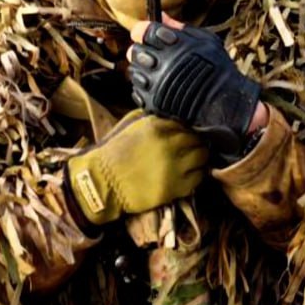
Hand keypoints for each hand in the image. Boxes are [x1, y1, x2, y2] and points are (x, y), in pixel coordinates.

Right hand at [66, 110, 207, 225]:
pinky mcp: (176, 187)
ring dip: (199, 157)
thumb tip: (171, 117)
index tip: (186, 134)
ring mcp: (174, 167)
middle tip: (191, 148)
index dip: (186, 129)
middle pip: (197, 139)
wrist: (102, 183)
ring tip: (192, 161)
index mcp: (157, 127)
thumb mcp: (130, 126)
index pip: (185, 123)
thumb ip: (152, 119)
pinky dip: (197, 174)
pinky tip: (189, 174)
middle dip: (195, 142)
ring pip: (202, 156)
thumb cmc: (114, 154)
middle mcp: (169, 144)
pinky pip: (199, 177)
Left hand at [128, 15, 261, 159]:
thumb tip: (161, 15)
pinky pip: (137, 92)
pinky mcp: (152, 102)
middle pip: (133, 51)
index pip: (141, 31)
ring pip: (133, 72)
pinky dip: (145, 90)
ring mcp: (154, 83)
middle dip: (142, 51)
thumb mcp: (204, 39)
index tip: (149, 36)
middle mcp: (159, 62)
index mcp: (171, 43)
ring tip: (159, 74)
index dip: (144, 32)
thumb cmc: (217, 67)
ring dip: (144, 71)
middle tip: (155, 57)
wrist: (224, 101)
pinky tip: (160, 88)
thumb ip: (179, 27)